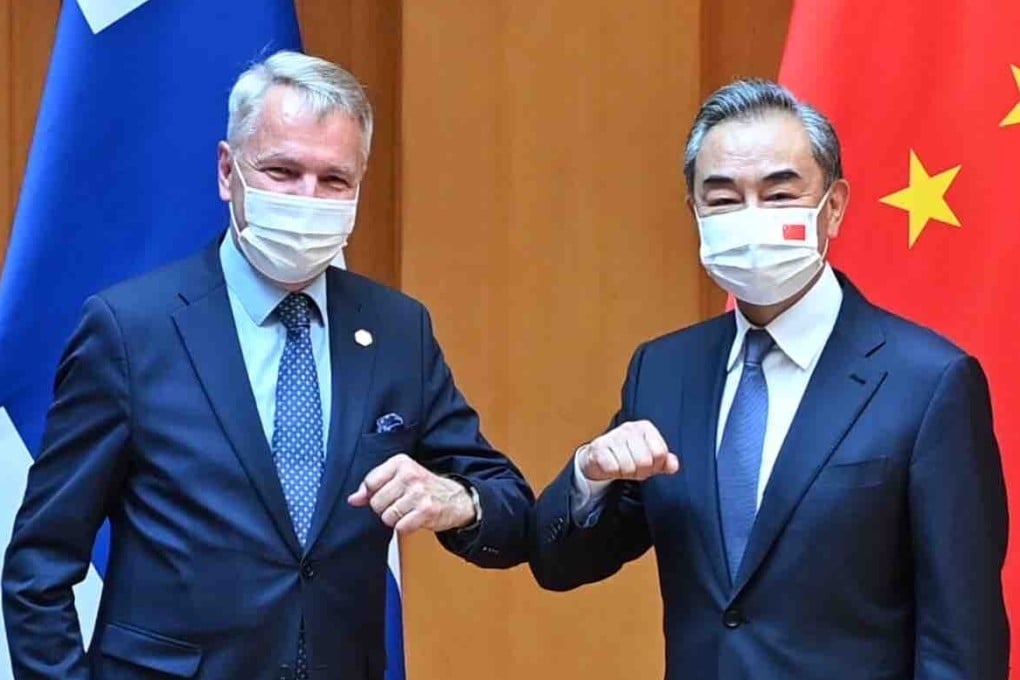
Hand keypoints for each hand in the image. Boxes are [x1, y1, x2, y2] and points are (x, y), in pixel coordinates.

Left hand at [347, 453, 475, 532]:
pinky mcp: (426, 510)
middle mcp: (410, 475)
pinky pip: (401, 527)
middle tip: (399, 504)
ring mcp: (419, 492)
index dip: (373, 494)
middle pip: (376, 502)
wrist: (455, 498)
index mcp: (401, 462)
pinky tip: (414, 519)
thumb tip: (353, 499)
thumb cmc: (424, 488)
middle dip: (385, 508)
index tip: (385, 494)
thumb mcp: (398, 478)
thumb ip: (373, 486)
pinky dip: (406, 527)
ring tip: (408, 511)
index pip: (370, 483)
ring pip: (387, 516)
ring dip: (396, 519)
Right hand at [578, 420, 679, 481]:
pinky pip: (612, 468)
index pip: (660, 453)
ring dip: (626, 473)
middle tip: (634, 468)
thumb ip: (665, 461)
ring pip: (628, 466)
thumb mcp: (650, 457)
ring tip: (622, 467)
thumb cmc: (627, 456)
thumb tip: (674, 465)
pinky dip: (613, 472)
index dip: (656, 465)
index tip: (649, 465)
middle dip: (640, 471)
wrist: (599, 456)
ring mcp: (613, 436)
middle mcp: (629, 428)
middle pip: (645, 461)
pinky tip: (612, 466)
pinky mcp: (598, 447)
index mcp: (645, 428)